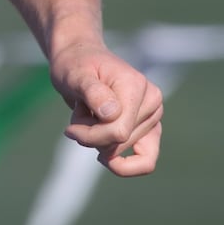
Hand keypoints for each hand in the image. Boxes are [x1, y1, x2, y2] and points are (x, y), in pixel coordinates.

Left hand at [52, 43, 162, 176]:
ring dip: (99, 142)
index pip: (117, 131)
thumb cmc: (75, 66)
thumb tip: (112, 114)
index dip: (89, 136)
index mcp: (136, 86)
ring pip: (125, 152)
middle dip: (92, 138)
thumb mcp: (75, 75)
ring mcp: (153, 115)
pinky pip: (146, 160)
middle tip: (78, 118)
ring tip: (89, 120)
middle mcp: (152, 101)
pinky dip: (122, 164)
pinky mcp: (150, 127)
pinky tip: (103, 155)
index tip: (70, 129)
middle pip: (120, 143)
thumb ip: (93, 92)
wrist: (80, 60)